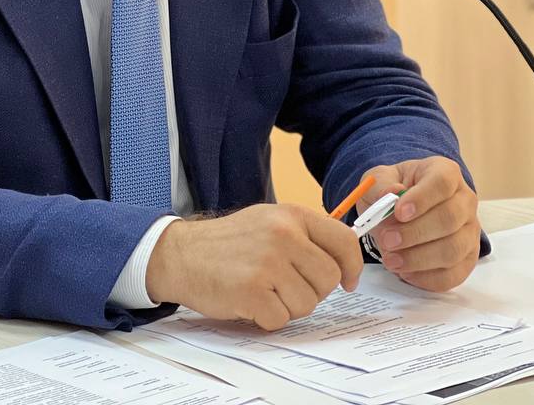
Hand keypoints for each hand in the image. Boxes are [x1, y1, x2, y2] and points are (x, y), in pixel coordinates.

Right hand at [144, 203, 362, 330]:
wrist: (181, 254)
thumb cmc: (227, 243)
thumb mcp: (268, 221)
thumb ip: (304, 236)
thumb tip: (343, 263)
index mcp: (291, 215)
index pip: (343, 240)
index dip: (352, 266)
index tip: (347, 281)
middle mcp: (283, 235)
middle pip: (328, 279)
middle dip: (312, 290)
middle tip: (285, 285)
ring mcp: (268, 262)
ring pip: (307, 304)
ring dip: (287, 306)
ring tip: (263, 290)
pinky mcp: (252, 291)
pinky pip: (281, 319)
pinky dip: (266, 318)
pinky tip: (249, 301)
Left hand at [357, 156, 479, 291]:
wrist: (403, 209)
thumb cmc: (394, 190)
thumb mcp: (379, 179)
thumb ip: (380, 186)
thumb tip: (391, 195)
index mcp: (445, 172)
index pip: (442, 182)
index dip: (422, 199)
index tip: (398, 212)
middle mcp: (465, 200)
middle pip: (450, 218)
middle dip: (415, 233)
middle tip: (386, 240)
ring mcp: (470, 231)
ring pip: (453, 249)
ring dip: (419, 258)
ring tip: (391, 259)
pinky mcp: (467, 259)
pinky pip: (454, 274)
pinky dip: (427, 278)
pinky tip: (405, 273)